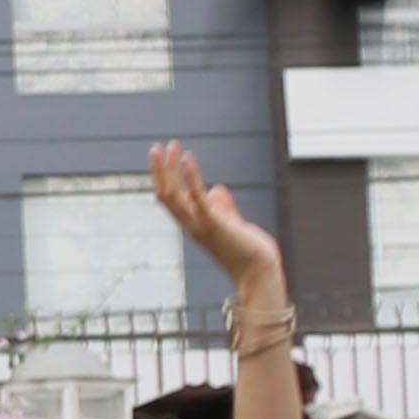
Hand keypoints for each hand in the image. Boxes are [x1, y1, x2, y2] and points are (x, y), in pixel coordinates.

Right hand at [147, 140, 283, 293]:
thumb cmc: (248, 251)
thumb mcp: (232, 223)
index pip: (169, 200)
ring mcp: (200, 225)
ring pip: (174, 195)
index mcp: (194, 224)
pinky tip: (189, 158)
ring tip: (172, 147)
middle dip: (160, 171)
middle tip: (159, 147)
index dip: (163, 179)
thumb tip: (217, 189)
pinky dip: (191, 176)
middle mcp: (191, 225)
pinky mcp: (215, 223)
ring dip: (170, 169)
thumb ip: (223, 207)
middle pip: (165, 195)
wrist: (259, 271)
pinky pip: (197, 197)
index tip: (164, 157)